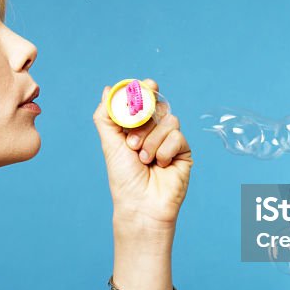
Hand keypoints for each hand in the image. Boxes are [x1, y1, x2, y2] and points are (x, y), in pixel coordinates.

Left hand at [92, 79, 193, 243]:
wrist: (140, 204)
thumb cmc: (124, 177)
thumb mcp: (109, 143)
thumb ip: (106, 116)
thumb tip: (107, 90)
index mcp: (136, 128)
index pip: (144, 101)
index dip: (146, 90)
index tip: (147, 84)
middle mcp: (154, 132)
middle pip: (158, 107)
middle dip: (143, 121)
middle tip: (131, 141)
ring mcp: (170, 142)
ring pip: (169, 120)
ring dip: (151, 140)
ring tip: (143, 159)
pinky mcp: (183, 152)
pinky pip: (178, 136)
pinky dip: (164, 150)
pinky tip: (159, 165)